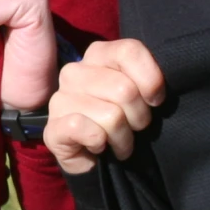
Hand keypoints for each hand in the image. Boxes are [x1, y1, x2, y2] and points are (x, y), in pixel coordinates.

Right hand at [45, 41, 166, 173]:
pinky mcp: (54, 127)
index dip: (151, 80)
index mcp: (96, 55)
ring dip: (123, 138)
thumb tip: (155, 91)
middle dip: (139, 117)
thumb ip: (146, 79)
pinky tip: (98, 146)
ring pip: (112, 117)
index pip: (129, 51)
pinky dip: (103, 144)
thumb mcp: (138, 93)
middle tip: (133, 127)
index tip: (155, 101)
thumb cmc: (120, 119)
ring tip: (117, 141)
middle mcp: (74, 72)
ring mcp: (60, 99)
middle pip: (125, 89)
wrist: (92, 158)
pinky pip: (93, 133)